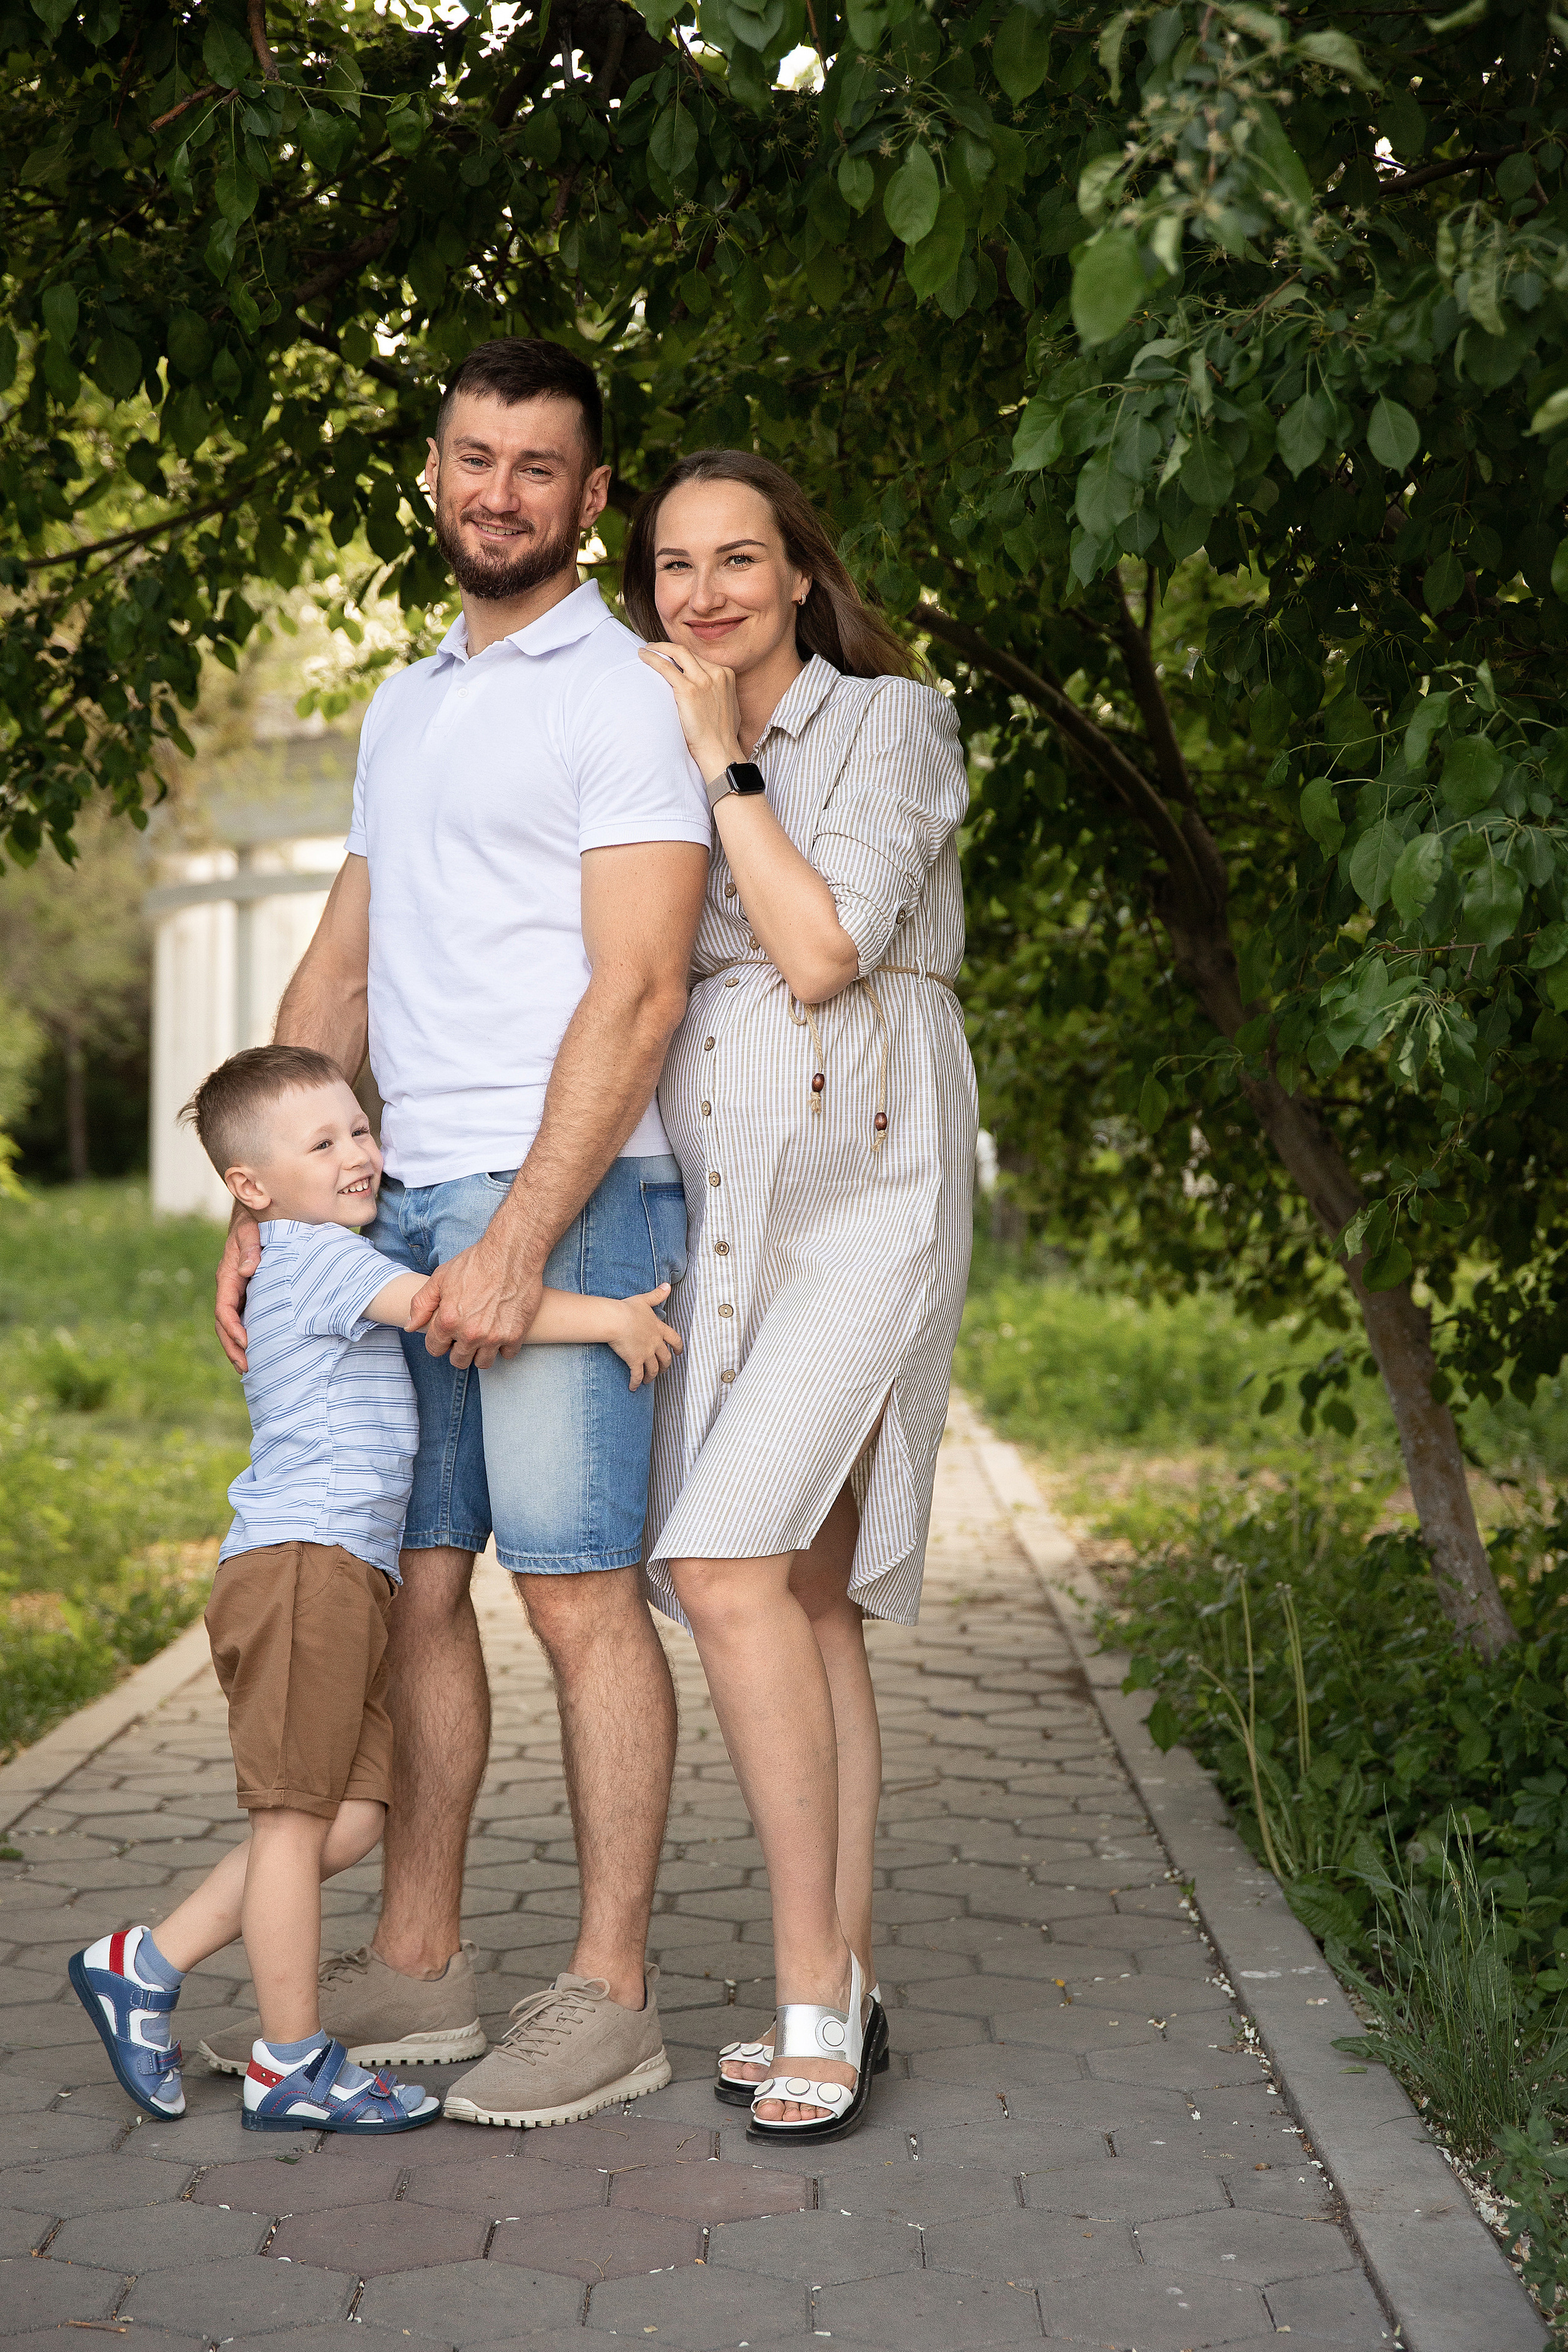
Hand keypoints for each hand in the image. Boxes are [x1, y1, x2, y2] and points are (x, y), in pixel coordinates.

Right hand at [215, 1208, 260, 1372]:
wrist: (256, 1209)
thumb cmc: (255, 1219)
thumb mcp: (251, 1228)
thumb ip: (251, 1246)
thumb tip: (248, 1269)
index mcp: (228, 1274)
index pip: (225, 1308)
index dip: (234, 1328)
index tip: (246, 1343)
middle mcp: (230, 1285)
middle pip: (225, 1323)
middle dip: (233, 1347)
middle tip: (246, 1368)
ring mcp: (238, 1290)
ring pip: (232, 1324)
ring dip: (237, 1346)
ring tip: (248, 1368)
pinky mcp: (248, 1290)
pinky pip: (244, 1316)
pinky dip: (247, 1334)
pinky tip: (256, 1348)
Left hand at [405, 1236, 543, 1370]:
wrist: (511, 1253)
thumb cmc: (475, 1262)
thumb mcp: (440, 1278)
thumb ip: (422, 1304)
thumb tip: (410, 1327)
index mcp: (448, 1321)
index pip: (435, 1349)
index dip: (439, 1341)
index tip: (447, 1334)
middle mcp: (470, 1333)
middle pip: (459, 1361)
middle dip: (459, 1349)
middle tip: (465, 1333)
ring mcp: (494, 1336)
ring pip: (483, 1363)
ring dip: (481, 1352)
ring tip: (483, 1335)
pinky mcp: (515, 1334)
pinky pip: (507, 1354)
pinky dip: (504, 1346)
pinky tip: (501, 1330)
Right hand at [607, 1283, 682, 1390]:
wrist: (616, 1320)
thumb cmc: (627, 1309)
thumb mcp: (644, 1300)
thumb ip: (657, 1294)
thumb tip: (667, 1285)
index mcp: (659, 1329)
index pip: (674, 1339)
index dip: (678, 1347)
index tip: (679, 1353)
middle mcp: (655, 1343)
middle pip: (666, 1358)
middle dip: (665, 1366)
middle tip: (662, 1370)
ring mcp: (646, 1353)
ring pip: (654, 1369)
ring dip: (652, 1376)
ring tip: (648, 1381)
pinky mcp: (635, 1361)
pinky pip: (637, 1375)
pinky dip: (636, 1383)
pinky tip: (633, 1388)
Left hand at [637, 641, 743, 780]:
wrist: (720, 751)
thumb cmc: (721, 736)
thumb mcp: (728, 706)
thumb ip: (718, 692)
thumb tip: (707, 692)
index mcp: (726, 675)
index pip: (698, 658)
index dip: (680, 655)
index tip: (669, 656)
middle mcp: (716, 673)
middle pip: (687, 652)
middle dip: (667, 647)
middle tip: (653, 648)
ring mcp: (703, 680)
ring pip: (676, 653)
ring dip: (658, 649)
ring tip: (645, 651)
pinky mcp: (688, 690)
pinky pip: (666, 667)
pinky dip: (652, 659)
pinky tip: (642, 657)